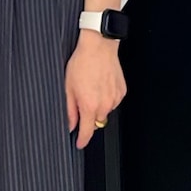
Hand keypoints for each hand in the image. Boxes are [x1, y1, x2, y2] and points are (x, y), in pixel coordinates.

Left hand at [65, 31, 126, 149]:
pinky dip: (107, 97)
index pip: (87, 132)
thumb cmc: (82, 63)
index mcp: (89, 106)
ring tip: (92, 88)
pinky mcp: (122, 91)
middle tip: (82, 100)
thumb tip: (70, 124)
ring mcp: (115, 98)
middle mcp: (104, 105)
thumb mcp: (68, 87)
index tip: (80, 143)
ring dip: (99, 106)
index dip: (82, 140)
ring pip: (105, 111)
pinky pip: (113, 101)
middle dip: (89, 116)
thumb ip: (69, 109)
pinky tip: (101, 84)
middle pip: (96, 121)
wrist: (99, 47)